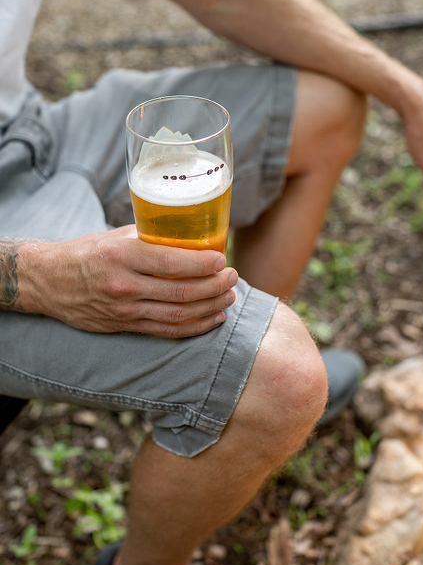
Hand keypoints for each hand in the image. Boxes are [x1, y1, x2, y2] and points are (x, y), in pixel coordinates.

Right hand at [23, 225, 237, 337]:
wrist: (48, 281)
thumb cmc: (86, 252)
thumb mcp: (116, 236)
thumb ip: (150, 238)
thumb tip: (191, 234)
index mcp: (122, 256)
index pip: (172, 263)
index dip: (204, 263)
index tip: (222, 258)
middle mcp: (124, 285)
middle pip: (181, 292)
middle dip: (215, 286)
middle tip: (232, 276)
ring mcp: (124, 310)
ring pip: (179, 314)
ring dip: (210, 307)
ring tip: (228, 296)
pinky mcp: (125, 326)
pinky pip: (167, 330)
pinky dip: (195, 326)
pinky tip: (213, 317)